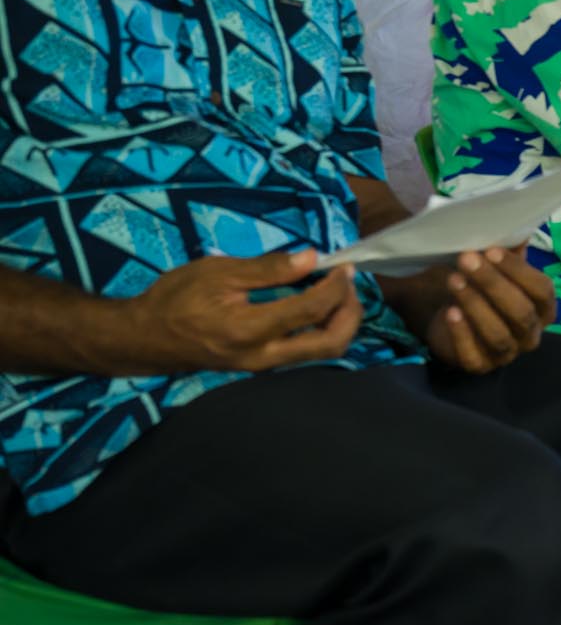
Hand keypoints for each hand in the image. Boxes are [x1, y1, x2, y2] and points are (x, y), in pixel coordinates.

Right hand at [125, 251, 362, 374]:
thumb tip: (311, 258)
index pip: (312, 309)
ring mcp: (265, 366)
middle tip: (348, 284)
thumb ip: (267, 268)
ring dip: (340, 323)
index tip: (342, 266)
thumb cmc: (175, 299)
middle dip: (350, 312)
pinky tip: (318, 307)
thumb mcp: (217, 272)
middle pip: (331, 343)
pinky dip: (322, 330)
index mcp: (250, 329)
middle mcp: (263, 355)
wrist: (145, 338)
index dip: (336, 286)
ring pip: (322, 352)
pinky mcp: (263, 366)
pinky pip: (306, 352)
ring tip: (338, 293)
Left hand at [420, 249, 554, 373]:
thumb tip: (513, 219)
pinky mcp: (480, 365)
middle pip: (521, 312)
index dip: (518, 271)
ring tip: (454, 279)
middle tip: (466, 259)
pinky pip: (473, 355)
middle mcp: (531, 334)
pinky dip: (462, 333)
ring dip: (476, 305)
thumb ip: (508, 250)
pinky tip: (450, 312)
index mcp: (543, 309)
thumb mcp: (497, 267)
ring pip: (498, 334)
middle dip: (493, 284)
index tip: (490, 249)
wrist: (453, 317)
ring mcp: (507, 353)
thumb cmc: (483, 289)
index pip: (542, 291)